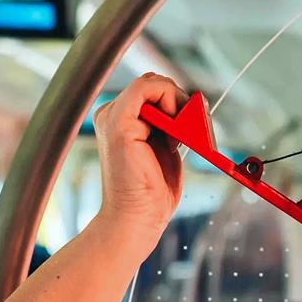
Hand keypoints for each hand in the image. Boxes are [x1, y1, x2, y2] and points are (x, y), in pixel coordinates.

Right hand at [92, 73, 187, 254]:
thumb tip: (190, 103)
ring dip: (176, 102)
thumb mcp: (165, 147)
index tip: (189, 126)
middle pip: (153, 83)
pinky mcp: (119, 123)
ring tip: (179, 135)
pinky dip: (169, 99)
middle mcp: (112, 115)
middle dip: (178, 100)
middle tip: (187, 130)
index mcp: (121, 121)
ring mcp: (112, 117)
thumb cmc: (151, 191)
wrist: (137, 218)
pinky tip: (175, 129)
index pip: (151, 91)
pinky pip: (146, 88)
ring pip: (152, 82)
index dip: (175, 100)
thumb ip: (170, 123)